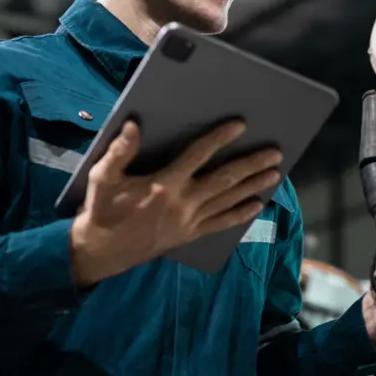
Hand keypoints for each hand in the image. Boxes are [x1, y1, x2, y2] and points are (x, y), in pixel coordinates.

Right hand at [69, 119, 281, 285]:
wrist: (101, 251)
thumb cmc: (102, 209)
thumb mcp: (102, 177)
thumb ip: (119, 150)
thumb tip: (133, 125)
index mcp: (164, 183)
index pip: (198, 155)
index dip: (219, 138)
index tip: (240, 125)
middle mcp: (183, 202)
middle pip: (224, 179)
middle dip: (251, 164)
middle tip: (275, 152)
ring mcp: (189, 220)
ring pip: (228, 200)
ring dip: (253, 186)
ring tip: (275, 173)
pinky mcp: (189, 234)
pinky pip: (221, 223)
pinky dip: (240, 214)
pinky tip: (257, 205)